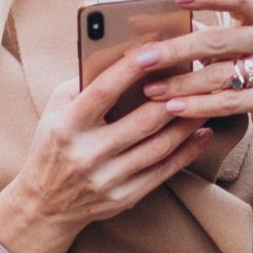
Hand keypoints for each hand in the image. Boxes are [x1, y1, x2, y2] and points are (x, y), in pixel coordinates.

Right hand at [0, 51, 217, 252]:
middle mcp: (86, 154)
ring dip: (187, 123)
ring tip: (207, 102)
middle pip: (141, 121)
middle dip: (174, 97)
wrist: (44, 205)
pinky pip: (163, 171)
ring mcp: (106, 179)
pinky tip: (202, 134)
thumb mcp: (55, 112)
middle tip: (199, 76)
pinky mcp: (124, 198)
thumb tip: (122, 56)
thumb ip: (83, 84)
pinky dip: (187, 151)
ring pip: (159, 147)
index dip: (130, 69)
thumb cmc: (53, 146)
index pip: (103, 92)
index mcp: (67, 127)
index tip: (156, 47)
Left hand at [137, 0, 252, 196]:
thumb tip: (159, 24)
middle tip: (142, 58)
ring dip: (181, 83)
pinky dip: (198, 106)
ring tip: (150, 90)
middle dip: (176, 50)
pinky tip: (173, 108)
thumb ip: (207, 35)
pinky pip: (231, 102)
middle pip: (218, 40)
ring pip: (221, 74)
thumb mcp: (237, 52)